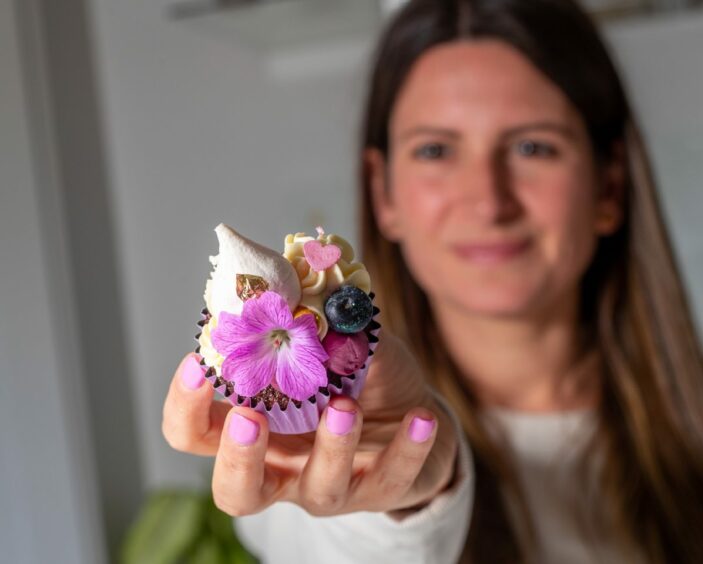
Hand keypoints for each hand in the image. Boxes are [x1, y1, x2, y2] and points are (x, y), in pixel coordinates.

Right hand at [162, 330, 457, 516]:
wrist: (412, 412)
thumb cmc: (360, 376)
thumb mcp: (337, 342)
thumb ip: (318, 315)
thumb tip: (306, 267)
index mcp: (255, 427)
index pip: (195, 432)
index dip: (186, 406)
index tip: (196, 364)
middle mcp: (282, 465)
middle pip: (235, 489)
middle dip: (238, 458)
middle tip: (251, 419)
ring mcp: (330, 485)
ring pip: (319, 488)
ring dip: (330, 446)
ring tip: (346, 403)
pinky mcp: (381, 490)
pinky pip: (392, 478)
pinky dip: (407, 447)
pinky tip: (421, 416)